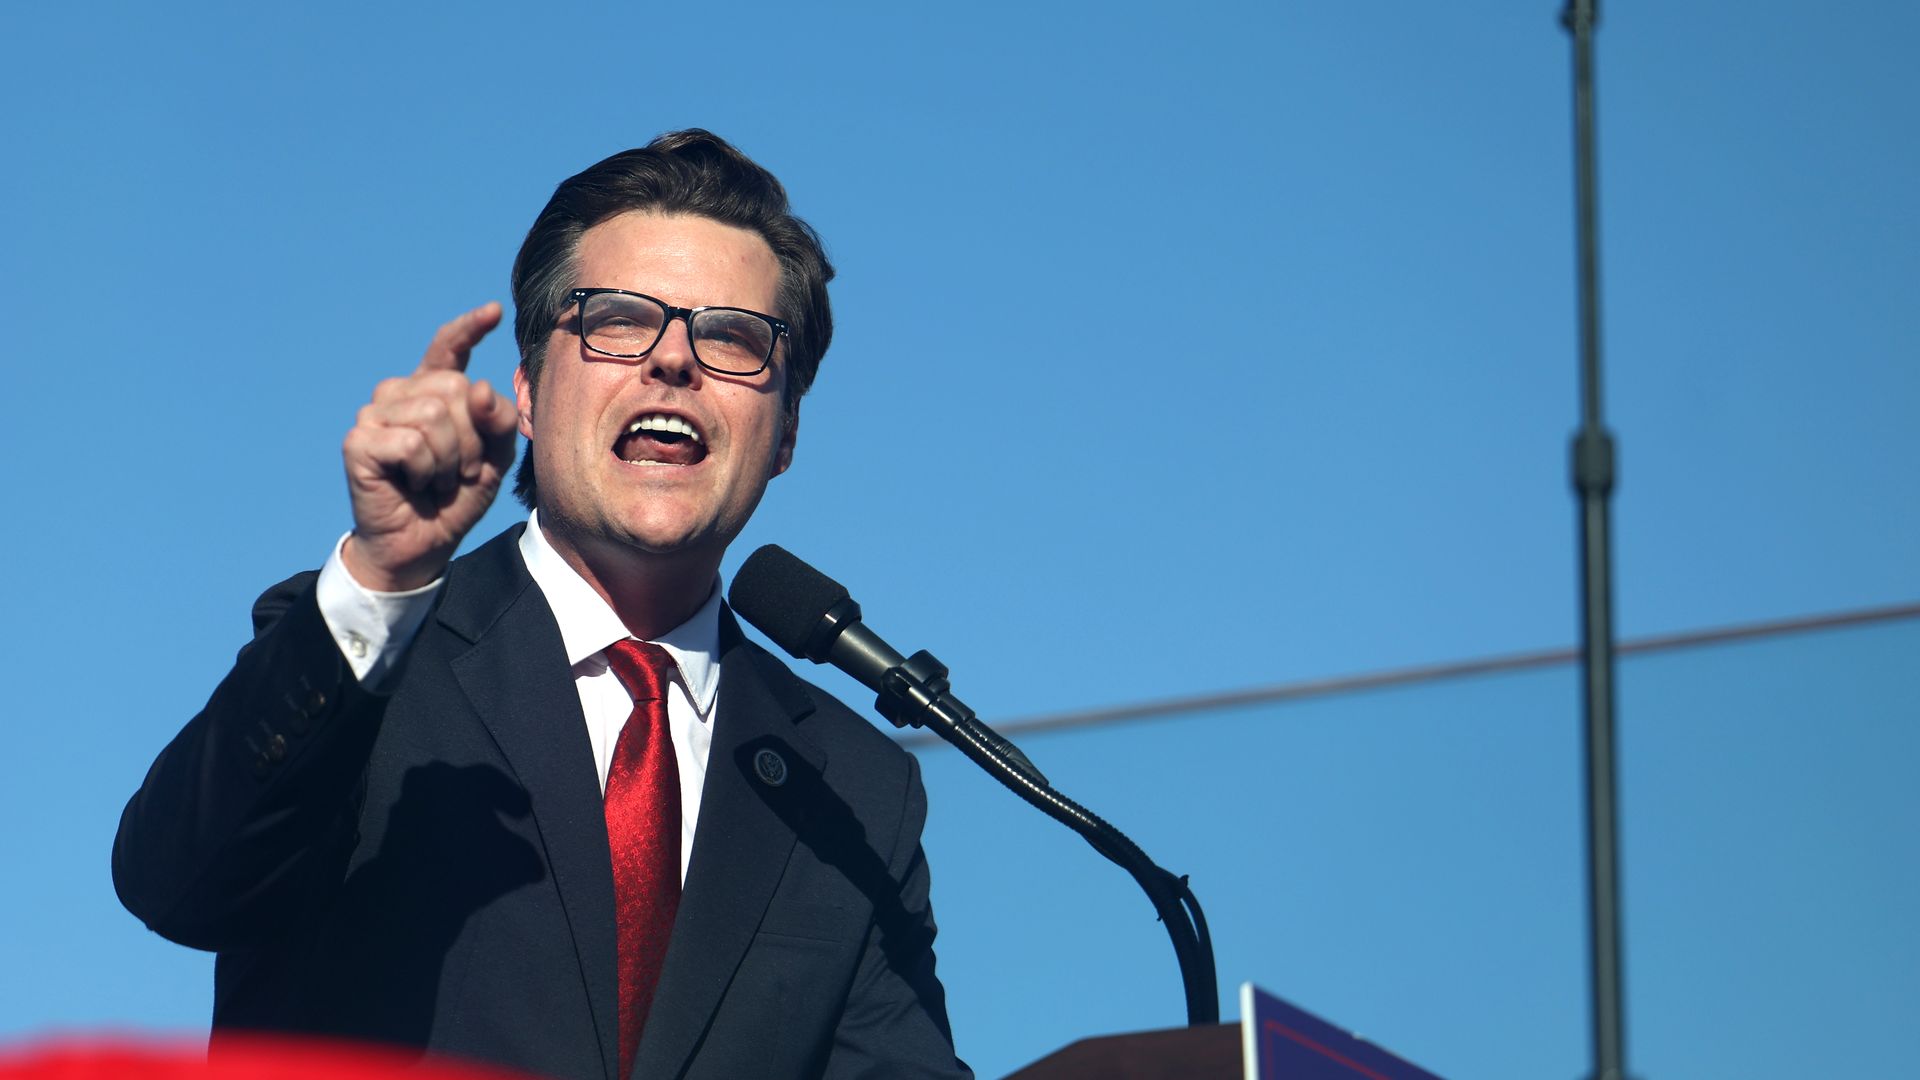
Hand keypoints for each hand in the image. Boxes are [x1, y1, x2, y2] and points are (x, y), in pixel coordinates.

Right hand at [340, 302, 518, 591]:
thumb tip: (478, 387)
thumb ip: (499, 419)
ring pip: (434, 415)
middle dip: (472, 438)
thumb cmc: (455, 496)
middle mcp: (399, 394)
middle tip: (459, 471)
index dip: (468, 329)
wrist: (424, 543)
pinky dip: (425, 471)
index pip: (447, 349)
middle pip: (455, 388)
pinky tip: (413, 484)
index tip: (493, 311)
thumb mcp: (495, 456)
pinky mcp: (358, 441)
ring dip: (449, 460)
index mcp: (432, 391)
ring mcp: (374, 414)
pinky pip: (411, 443)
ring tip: (436, 480)